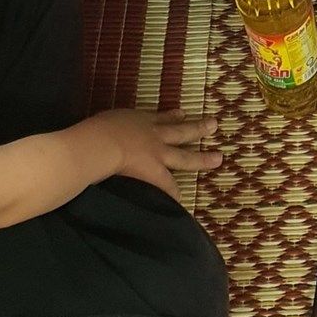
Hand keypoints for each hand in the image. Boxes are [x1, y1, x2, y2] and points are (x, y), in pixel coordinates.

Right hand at [90, 109, 222, 198]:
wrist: (101, 144)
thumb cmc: (98, 129)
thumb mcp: (107, 120)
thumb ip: (112, 125)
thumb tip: (108, 128)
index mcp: (140, 121)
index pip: (160, 118)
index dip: (173, 116)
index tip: (183, 114)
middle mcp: (153, 135)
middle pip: (180, 131)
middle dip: (197, 128)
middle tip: (214, 125)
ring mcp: (157, 154)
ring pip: (184, 157)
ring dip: (202, 158)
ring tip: (218, 159)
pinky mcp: (155, 173)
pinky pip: (168, 186)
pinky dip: (175, 195)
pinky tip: (183, 202)